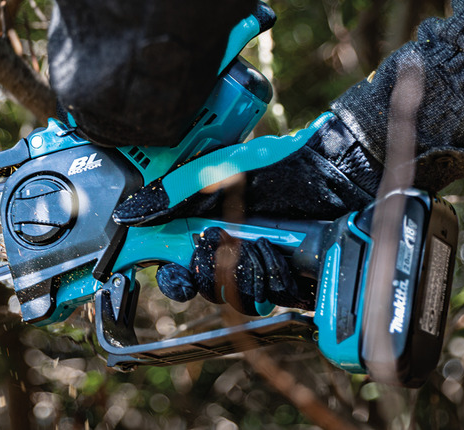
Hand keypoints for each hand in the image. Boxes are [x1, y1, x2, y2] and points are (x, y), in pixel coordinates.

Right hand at [112, 113, 376, 314]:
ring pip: (232, 297)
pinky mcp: (286, 280)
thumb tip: (126, 214)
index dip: (169, 275)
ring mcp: (257, 267)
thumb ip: (171, 194)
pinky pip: (266, 298)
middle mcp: (227, 250)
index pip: (172, 263)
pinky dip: (270, 278)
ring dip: (243, 271)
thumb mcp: (216, 172)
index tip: (166, 274)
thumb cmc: (279, 164)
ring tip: (260, 242)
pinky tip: (279, 254)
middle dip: (208, 270)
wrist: (337, 170)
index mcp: (204, 226)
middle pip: (199, 287)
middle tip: (218, 242)